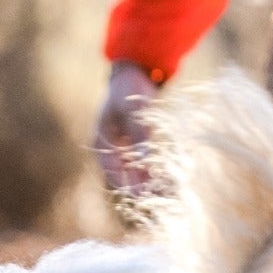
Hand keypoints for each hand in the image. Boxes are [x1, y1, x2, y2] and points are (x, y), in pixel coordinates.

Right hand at [94, 60, 160, 194]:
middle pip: (125, 177)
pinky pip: (145, 163)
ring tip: (168, 194)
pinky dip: (155, 171)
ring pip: (136, 172)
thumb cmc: (129, 88)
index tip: (144, 198)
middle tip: (160, 201)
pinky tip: (170, 179)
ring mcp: (123, 149)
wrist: (134, 72)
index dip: (128, 187)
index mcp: (101, 143)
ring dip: (150, 183)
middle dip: (142, 189)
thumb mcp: (134, 110)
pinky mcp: (136, 146)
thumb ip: (140, 136)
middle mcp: (110, 150)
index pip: (112, 174)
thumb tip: (145, 164)